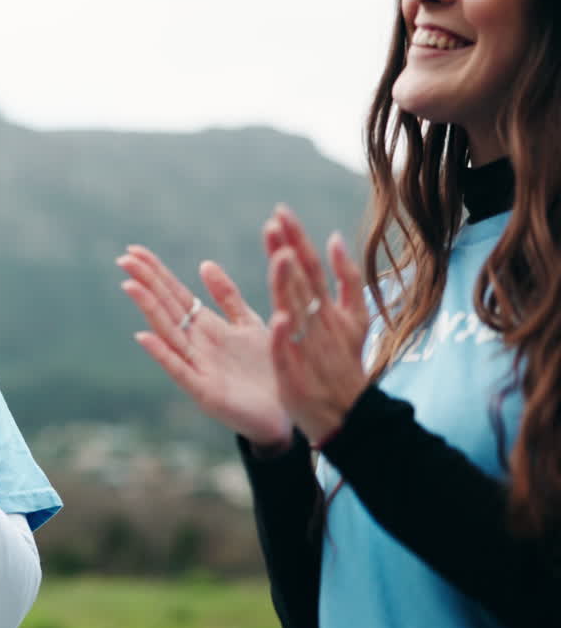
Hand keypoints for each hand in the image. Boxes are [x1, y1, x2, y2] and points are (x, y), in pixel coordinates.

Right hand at [118, 245, 291, 450]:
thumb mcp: (249, 325)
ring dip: (149, 310)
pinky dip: (161, 354)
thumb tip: (203, 264)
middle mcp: (196, 344)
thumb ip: (227, 297)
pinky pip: (179, 370)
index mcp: (207, 327)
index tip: (134, 250)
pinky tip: (144, 337)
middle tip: (124, 259)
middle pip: (167, 308)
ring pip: (168, 333)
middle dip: (147, 283)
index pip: (176, 294)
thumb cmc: (266, 370)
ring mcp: (197, 367)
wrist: (284, 414)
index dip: (156, 272)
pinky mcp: (205, 391)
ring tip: (130, 286)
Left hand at [265, 206, 370, 445]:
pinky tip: (281, 320)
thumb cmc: (345, 364)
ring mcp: (310, 349)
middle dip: (289, 250)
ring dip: (288, 285)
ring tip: (279, 256)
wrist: (349, 415)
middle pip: (302, 281)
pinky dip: (288, 338)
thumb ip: (347, 280)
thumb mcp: (354, 320)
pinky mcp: (297, 375)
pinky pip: (291, 354)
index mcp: (328, 310)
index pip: (310, 267)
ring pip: (296, 311)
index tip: (280, 211)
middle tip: (274, 220)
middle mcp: (320, 324)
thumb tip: (335, 238)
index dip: (295, 240)